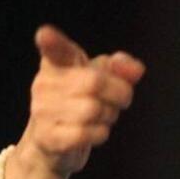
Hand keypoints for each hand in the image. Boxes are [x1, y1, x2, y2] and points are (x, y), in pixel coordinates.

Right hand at [17, 25, 145, 178]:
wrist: (50, 145)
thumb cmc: (79, 103)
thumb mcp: (102, 79)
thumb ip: (121, 68)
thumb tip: (137, 70)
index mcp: (57, 64)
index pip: (55, 50)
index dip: (51, 41)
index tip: (44, 34)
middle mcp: (44, 84)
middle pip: (95, 82)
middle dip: (120, 93)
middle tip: (122, 100)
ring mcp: (42, 111)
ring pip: (93, 109)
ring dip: (110, 115)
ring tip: (103, 116)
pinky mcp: (48, 137)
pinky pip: (86, 133)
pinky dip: (100, 133)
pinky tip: (93, 132)